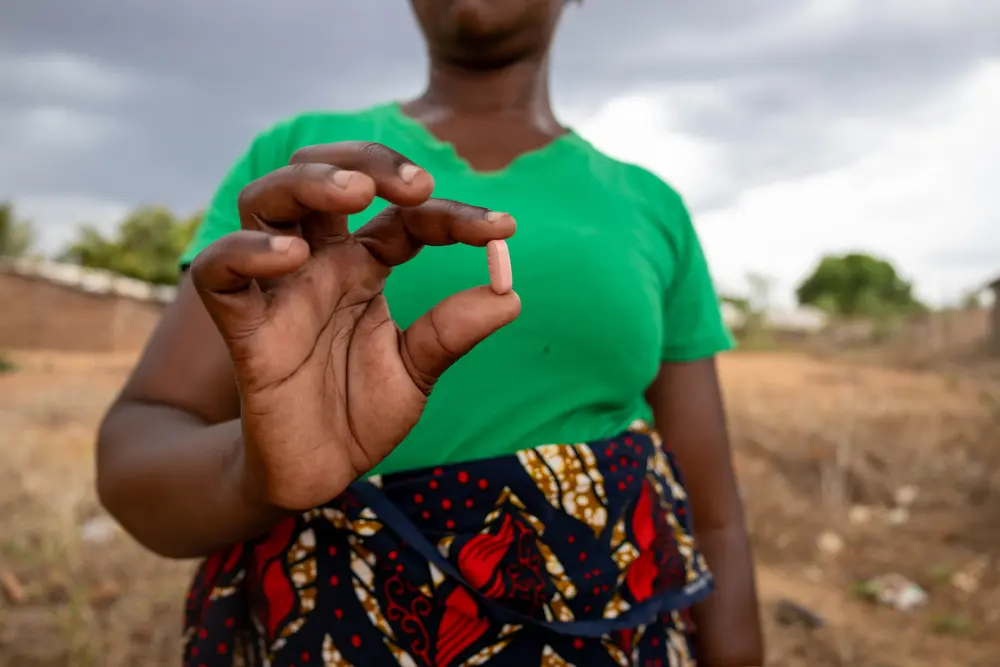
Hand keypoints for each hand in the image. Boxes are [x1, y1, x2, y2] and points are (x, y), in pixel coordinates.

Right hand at [190, 142, 519, 510]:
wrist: (317, 473)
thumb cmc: (361, 413)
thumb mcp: (417, 370)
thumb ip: (453, 331)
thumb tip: (510, 295)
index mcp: (364, 266)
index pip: (405, 216)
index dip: (452, 216)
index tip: (504, 230)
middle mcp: (319, 264)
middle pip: (324, 176)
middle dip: (368, 162)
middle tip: (419, 184)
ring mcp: (277, 290)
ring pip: (265, 203)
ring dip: (308, 182)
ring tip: (356, 193)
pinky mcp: (242, 328)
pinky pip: (219, 274)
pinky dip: (245, 251)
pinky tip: (292, 254)